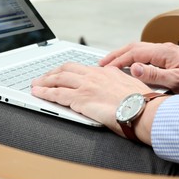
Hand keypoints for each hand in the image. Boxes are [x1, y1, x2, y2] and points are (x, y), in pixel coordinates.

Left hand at [31, 62, 152, 137]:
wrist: (144, 110)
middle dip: (51, 73)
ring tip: (35, 84)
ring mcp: (86, 86)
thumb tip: (115, 82)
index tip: (61, 74)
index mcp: (106, 72)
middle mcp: (94, 75)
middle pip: (66, 69)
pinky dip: (45, 93)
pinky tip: (37, 94)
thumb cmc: (141, 103)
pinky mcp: (81, 99)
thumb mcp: (131, 85)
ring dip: (44, 82)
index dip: (67, 71)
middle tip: (43, 77)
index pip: (81, 68)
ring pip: (58, 79)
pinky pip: (57, 94)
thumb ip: (119, 81)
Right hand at [100, 42, 178, 93]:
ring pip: (137, 49)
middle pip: (133, 47)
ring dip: (122, 55)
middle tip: (101, 63)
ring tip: (110, 63)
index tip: (106, 67)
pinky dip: (130, 57)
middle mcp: (163, 48)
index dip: (118, 60)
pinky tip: (127, 64)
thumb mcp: (176, 81)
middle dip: (115, 54)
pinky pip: (143, 53)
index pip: (134, 53)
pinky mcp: (166, 56)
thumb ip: (154, 75)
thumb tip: (133, 68)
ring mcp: (164, 51)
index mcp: (164, 52)